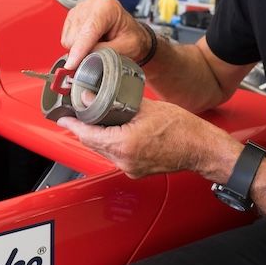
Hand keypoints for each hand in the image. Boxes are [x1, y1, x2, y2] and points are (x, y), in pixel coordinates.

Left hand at [57, 98, 231, 178]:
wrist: (202, 149)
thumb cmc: (183, 129)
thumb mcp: (147, 107)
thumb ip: (118, 101)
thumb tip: (94, 94)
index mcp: (124, 145)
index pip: (87, 135)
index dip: (72, 125)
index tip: (63, 117)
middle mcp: (124, 161)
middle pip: (93, 144)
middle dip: (84, 129)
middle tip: (77, 114)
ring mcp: (130, 168)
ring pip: (104, 151)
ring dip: (98, 137)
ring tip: (95, 120)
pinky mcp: (137, 170)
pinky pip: (116, 156)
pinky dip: (112, 143)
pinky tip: (115, 131)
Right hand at [60, 0, 148, 70]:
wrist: (130, 34)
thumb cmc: (132, 38)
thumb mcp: (127, 48)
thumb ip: (106, 53)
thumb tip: (86, 58)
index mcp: (108, 7)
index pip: (89, 30)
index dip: (79, 49)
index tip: (72, 64)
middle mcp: (91, 4)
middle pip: (75, 36)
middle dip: (84, 51)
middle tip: (101, 52)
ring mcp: (80, 9)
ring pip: (68, 39)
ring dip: (80, 48)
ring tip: (98, 45)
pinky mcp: (72, 17)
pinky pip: (66, 39)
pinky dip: (76, 46)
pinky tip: (90, 42)